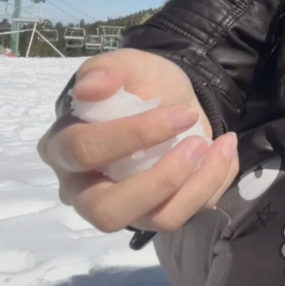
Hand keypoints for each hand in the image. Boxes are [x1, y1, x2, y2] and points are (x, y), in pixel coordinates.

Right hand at [37, 48, 239, 233]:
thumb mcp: (128, 65)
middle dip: (161, 180)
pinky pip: (186, 215)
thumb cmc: (140, 85)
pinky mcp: (154, 214)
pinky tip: (222, 153)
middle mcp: (83, 189)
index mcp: (62, 148)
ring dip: (197, 184)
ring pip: (156, 220)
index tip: (181, 113)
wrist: (174, 99)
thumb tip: (88, 89)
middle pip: (108, 211)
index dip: (135, 135)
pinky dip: (212, 185)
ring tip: (218, 145)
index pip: (86, 152)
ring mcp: (122, 207)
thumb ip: (106, 69)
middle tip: (196, 143)